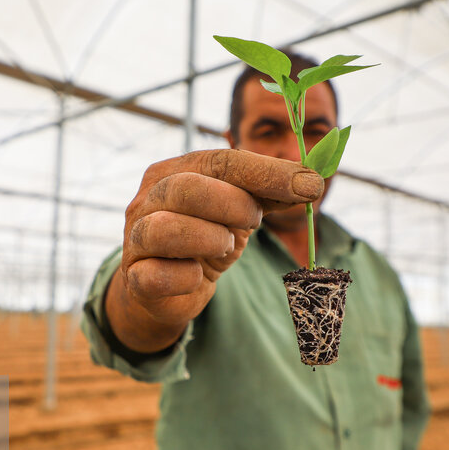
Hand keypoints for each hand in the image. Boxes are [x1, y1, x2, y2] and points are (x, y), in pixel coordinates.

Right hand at [105, 149, 322, 351]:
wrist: (166, 289)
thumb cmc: (204, 238)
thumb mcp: (239, 210)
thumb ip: (270, 192)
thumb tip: (314, 179)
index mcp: (173, 171)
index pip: (220, 160)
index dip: (268, 172)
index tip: (311, 185)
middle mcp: (148, 199)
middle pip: (185, 187)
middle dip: (232, 203)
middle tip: (253, 220)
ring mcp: (135, 238)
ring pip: (164, 229)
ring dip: (207, 238)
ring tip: (225, 245)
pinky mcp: (135, 277)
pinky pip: (155, 275)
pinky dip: (186, 277)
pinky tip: (198, 275)